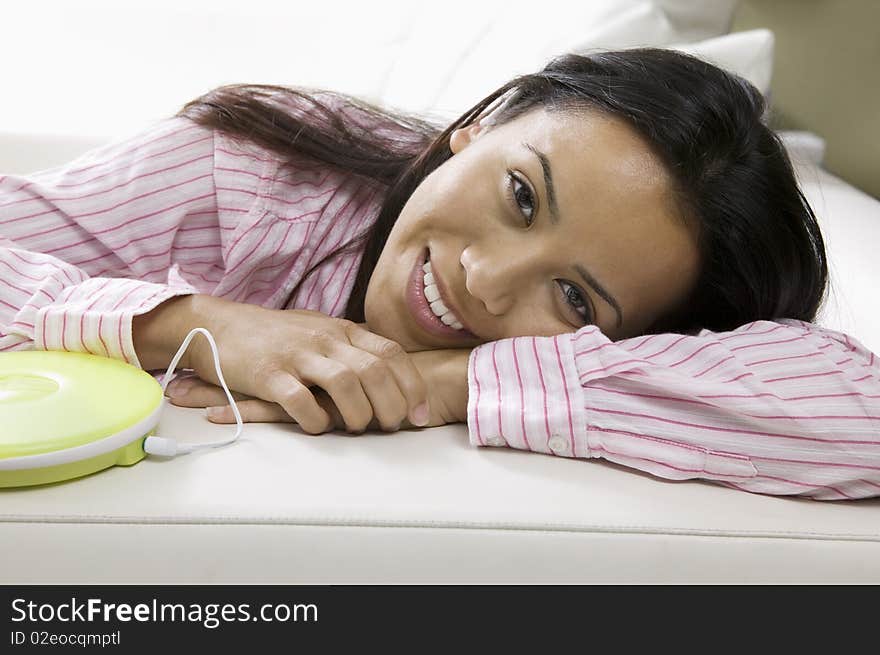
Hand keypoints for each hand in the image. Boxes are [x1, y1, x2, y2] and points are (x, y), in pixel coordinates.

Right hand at [166, 347, 471, 432]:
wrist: (217, 325)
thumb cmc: (275, 335)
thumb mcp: (320, 329)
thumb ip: (353, 346)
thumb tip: (392, 372)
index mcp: (342, 330)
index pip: (392, 354)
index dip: (412, 385)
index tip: (419, 414)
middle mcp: (325, 339)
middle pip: (375, 371)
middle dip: (392, 405)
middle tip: (391, 427)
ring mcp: (297, 355)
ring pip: (345, 384)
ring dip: (358, 413)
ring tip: (356, 428)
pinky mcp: (268, 375)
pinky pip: (301, 401)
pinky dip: (316, 421)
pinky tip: (318, 428)